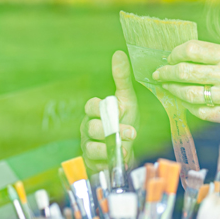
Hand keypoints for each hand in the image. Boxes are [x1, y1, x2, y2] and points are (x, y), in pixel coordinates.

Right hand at [80, 50, 138, 171]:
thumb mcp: (127, 99)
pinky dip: (108, 163)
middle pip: (91, 127)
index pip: (91, 105)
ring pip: (91, 147)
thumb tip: (119, 54)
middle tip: (131, 132)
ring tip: (126, 148)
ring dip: (110, 149)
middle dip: (111, 130)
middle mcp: (88, 127)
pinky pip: (94, 164)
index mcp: (95, 111)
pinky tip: (119, 160)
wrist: (129, 147)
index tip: (122, 110)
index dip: (103, 108)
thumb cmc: (125, 120)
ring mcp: (88, 145)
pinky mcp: (92, 162)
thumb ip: (122, 78)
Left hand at [152, 40, 219, 128]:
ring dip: (173, 91)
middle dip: (166, 73)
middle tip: (158, 74)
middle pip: (185, 72)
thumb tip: (177, 57)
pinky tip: (184, 102)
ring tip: (167, 88)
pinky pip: (200, 111)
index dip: (174, 54)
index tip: (168, 58)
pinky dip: (188, 106)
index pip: (191, 50)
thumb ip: (210, 56)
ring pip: (188, 94)